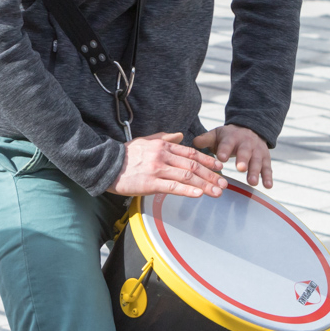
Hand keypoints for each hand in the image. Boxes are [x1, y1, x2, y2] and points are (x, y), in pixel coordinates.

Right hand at [108, 132, 224, 198]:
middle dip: (211, 175)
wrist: (105, 165)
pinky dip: (187, 191)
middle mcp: (162, 156)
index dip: (207, 160)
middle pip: (192, 165)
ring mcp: (156, 170)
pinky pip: (173, 187)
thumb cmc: (125, 155)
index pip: (190, 153)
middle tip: (224, 183)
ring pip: (186, 176)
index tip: (219, 167)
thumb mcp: (145, 141)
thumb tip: (181, 135)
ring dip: (205, 184)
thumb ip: (164, 138)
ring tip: (217, 192)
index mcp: (162, 146)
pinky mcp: (150, 183)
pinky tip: (199, 194)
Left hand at [194, 125, 272, 188]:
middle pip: (245, 152)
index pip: (227, 144)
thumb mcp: (217, 134)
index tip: (222, 158)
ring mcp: (257, 151)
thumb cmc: (228, 136)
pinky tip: (268, 186)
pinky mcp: (265, 159)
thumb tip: (194, 143)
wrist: (250, 129)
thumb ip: (206, 139)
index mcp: (232, 138)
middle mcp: (246, 144)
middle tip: (240, 169)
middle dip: (243, 160)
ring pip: (257, 161)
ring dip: (255, 172)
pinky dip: (268, 177)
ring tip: (252, 182)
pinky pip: (268, 168)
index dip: (225, 150)